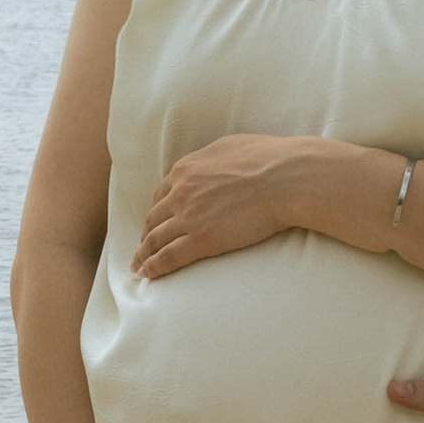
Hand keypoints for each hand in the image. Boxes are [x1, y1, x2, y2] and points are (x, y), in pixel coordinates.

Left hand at [136, 135, 319, 279]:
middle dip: (146, 235)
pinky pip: (169, 257)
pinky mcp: (201, 240)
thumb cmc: (268, 159)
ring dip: (144, 255)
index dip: (156, 212)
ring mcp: (189, 217)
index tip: (155, 223)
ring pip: (156, 240)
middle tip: (143, 248)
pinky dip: (154, 267)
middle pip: (154, 218)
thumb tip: (210, 165)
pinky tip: (147, 275)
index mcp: (185, 170)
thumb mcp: (230, 147)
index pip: (162, 195)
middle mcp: (180, 193)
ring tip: (138, 267)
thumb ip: (211, 160)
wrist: (285, 178)